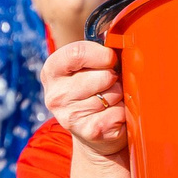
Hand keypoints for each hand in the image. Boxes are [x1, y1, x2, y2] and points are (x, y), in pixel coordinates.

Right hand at [45, 39, 129, 156]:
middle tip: (109, 84)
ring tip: (110, 100)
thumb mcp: (86, 67)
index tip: (111, 58)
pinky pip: (119, 112)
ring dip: (119, 96)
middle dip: (114, 77)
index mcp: (52, 71)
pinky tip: (113, 114)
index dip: (101, 54)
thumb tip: (125, 46)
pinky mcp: (89, 132)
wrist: (90, 130)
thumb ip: (99, 53)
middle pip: (102, 76)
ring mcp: (70, 116)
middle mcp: (55, 95)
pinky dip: (123, 112)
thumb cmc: (92, 89)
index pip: (76, 53)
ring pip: (113, 95)